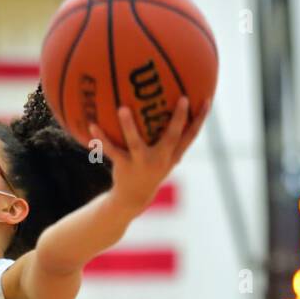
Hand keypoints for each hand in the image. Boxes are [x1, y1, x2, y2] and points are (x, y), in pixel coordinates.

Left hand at [88, 95, 211, 212]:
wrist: (133, 199)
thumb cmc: (149, 171)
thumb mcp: (162, 158)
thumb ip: (168, 139)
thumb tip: (168, 109)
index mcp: (172, 156)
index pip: (191, 136)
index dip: (200, 119)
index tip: (207, 100)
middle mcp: (160, 159)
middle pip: (172, 137)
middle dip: (179, 119)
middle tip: (183, 99)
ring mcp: (142, 163)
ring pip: (136, 143)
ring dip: (129, 126)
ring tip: (122, 108)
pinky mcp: (124, 166)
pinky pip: (111, 150)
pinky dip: (101, 138)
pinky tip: (92, 125)